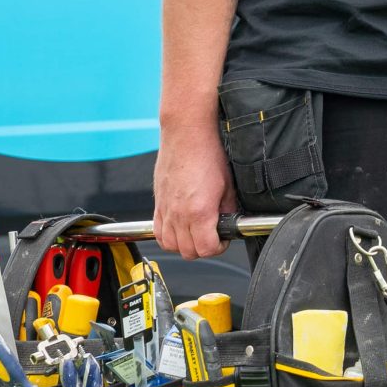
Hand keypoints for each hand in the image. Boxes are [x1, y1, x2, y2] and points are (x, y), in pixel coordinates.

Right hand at [153, 122, 236, 257]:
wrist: (187, 134)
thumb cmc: (207, 154)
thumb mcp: (228, 186)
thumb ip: (228, 210)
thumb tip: (228, 223)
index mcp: (199, 211)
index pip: (207, 248)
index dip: (219, 246)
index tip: (223, 238)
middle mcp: (179, 214)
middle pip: (188, 252)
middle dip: (203, 248)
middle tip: (212, 235)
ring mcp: (166, 209)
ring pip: (171, 245)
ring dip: (184, 244)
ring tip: (196, 232)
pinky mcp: (158, 203)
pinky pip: (158, 232)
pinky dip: (168, 236)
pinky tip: (179, 227)